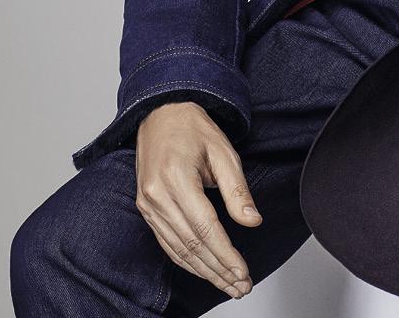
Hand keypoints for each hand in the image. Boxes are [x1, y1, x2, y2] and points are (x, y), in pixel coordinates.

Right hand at [135, 100, 261, 299]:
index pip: (205, 228)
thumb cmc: (193, 127)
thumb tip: (252, 221)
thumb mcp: (223, 151)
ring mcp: (147, 204)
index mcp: (176, 179)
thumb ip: (237, 189)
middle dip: (218, 270)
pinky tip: (204, 269)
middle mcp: (156, 196)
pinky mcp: (145, 208)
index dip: (225, 255)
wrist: (161, 113)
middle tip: (241, 287)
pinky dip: (186, 260)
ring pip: (178, 249)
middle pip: (191, 245)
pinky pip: (166, 242)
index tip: (243, 273)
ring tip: (228, 284)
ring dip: (204, 271)